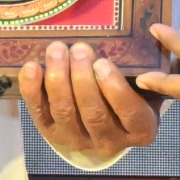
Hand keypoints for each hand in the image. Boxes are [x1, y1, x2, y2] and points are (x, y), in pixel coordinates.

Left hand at [17, 41, 161, 163]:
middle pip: (93, 113)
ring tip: (57, 50)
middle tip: (79, 49)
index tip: (102, 62)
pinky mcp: (51, 134)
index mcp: (140, 129)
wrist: (107, 126)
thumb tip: (144, 37)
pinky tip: (32, 67)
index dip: (113, 88)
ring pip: (65, 111)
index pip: (129, 113)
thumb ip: (147, 72)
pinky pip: (39, 113)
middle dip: (82, 78)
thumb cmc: (131, 96)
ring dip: (58, 78)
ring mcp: (78, 140)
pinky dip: (32, 89)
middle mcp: (109, 141)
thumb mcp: (147, 89)